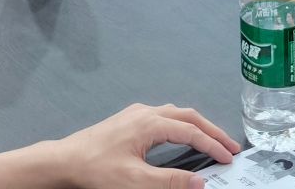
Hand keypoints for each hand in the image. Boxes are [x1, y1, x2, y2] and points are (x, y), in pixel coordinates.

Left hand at [49, 103, 237, 187]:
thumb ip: (171, 182)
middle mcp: (145, 113)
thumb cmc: (97, 170)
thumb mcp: (137, 181)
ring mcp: (135, 115)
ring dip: (196, 125)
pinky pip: (163, 116)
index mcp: (150, 123)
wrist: (64, 161)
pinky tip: (180, 133)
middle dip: (211, 130)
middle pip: (187, 116)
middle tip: (230, 145)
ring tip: (212, 139)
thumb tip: (201, 182)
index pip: (191, 131)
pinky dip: (181, 124)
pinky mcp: (128, 121)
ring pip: (175, 113)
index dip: (213, 145)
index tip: (229, 158)